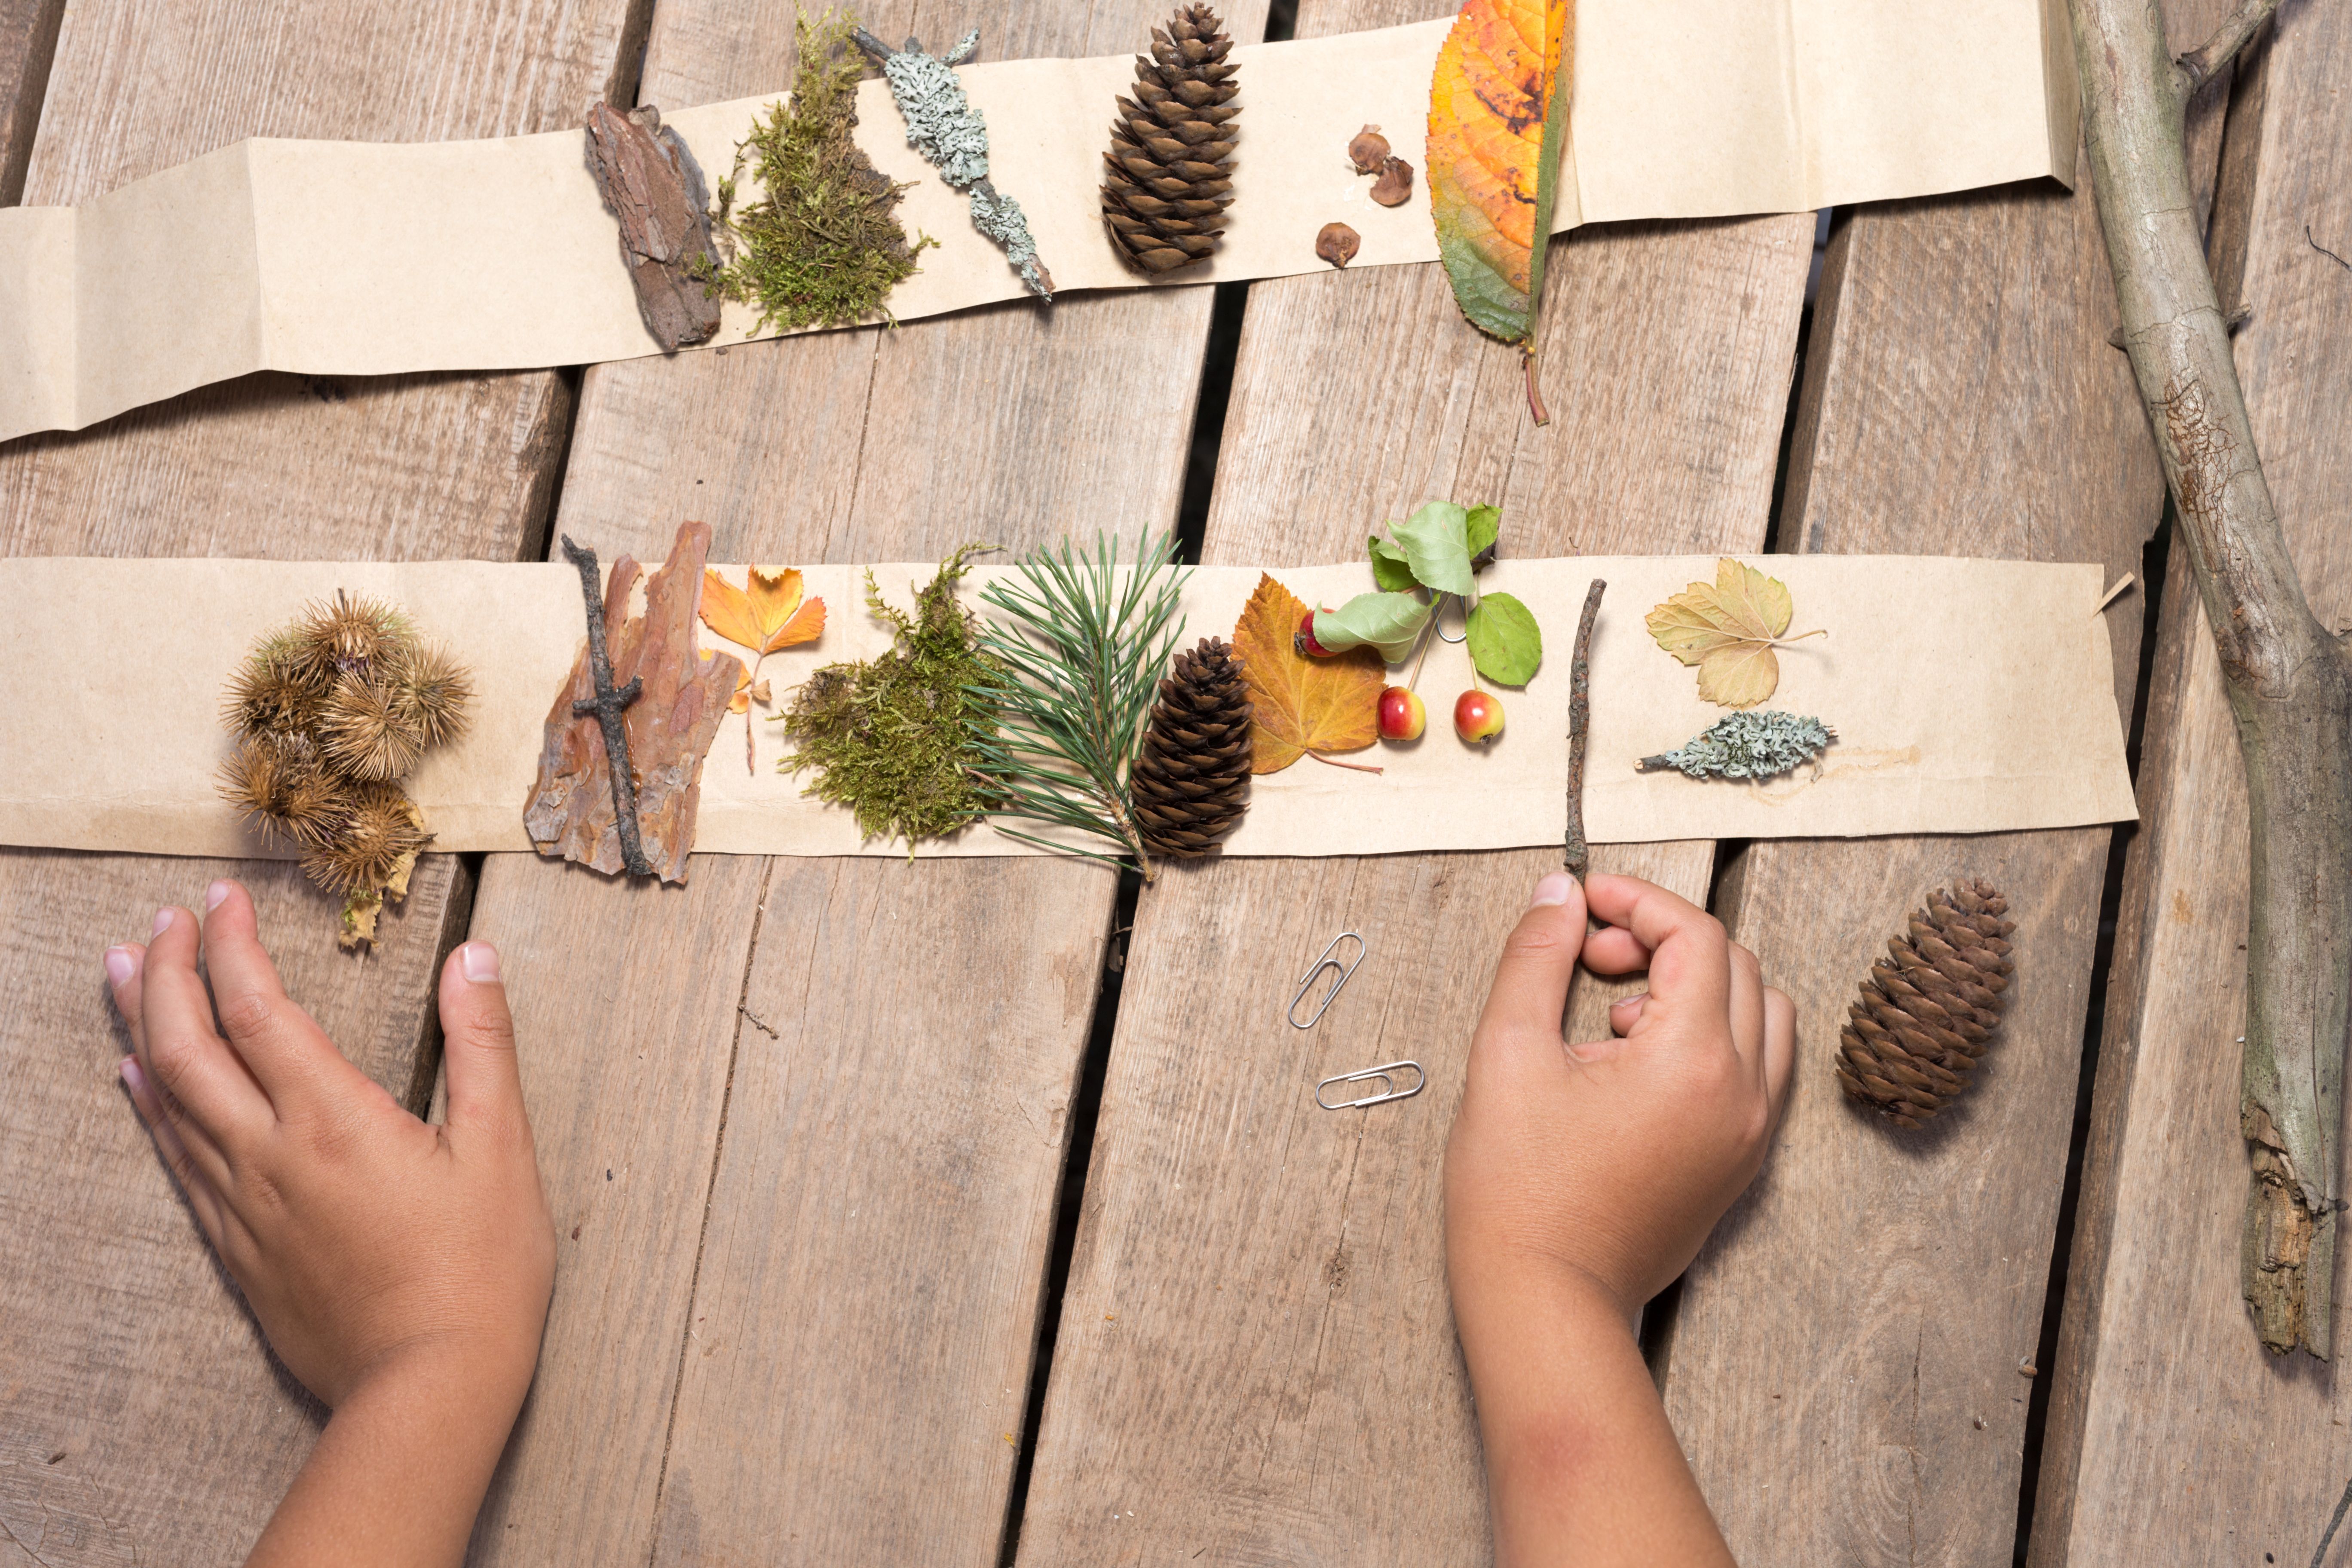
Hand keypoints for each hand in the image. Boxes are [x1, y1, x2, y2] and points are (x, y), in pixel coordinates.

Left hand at [105, 880, 553, 1567]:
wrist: (428, 1386)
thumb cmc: (478, 1272)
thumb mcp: (501, 1149)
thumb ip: (482, 1045)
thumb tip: (475, 959)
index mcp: (333, 1120)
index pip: (259, 1009)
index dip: (233, 945)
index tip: (222, 897)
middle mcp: (271, 1155)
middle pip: (189, 1046)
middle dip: (171, 973)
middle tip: (166, 921)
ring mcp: (245, 1204)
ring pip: (168, 1098)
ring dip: (142, 1026)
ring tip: (127, 971)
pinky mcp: (239, 1247)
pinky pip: (177, 1159)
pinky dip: (150, 1107)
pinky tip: (138, 1080)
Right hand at [1443, 870, 1793, 1567]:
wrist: (1544, 1301)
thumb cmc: (1518, 1190)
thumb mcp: (1508, 1054)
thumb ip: (1535, 959)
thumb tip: (1559, 893)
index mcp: (1694, 1060)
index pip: (1696, 936)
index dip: (1637, 902)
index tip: (1584, 901)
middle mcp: (1743, 1094)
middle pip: (1736, 967)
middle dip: (1663, 939)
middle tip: (1588, 954)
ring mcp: (1748, 1135)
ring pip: (1761, 1017)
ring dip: (1697, 985)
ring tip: (1615, 1009)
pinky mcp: (1738, 1165)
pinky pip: (1756, 1070)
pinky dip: (1711, 1037)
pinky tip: (1634, 1059)